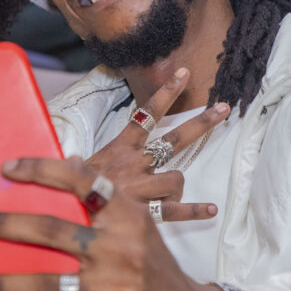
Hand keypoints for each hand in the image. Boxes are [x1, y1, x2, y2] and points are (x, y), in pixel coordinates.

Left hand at [0, 156, 230, 290]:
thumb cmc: (156, 269)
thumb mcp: (140, 228)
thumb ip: (106, 201)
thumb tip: (68, 162)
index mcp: (128, 215)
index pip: (81, 181)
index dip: (41, 170)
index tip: (7, 168)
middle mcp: (120, 247)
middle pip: (51, 230)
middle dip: (3, 225)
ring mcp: (112, 287)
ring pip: (46, 282)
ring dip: (2, 282)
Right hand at [83, 68, 227, 222]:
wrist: (68, 215)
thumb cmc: (71, 191)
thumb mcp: (76, 168)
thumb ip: (83, 162)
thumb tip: (75, 158)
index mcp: (120, 148)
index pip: (145, 114)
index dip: (166, 93)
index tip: (184, 74)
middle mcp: (135, 163)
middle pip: (174, 138)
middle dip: (200, 123)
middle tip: (222, 109)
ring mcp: (143, 186)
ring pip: (176, 179)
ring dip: (175, 187)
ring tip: (165, 195)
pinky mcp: (146, 211)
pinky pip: (174, 210)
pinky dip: (194, 211)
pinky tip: (211, 210)